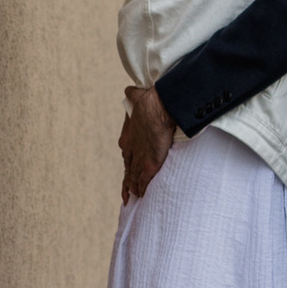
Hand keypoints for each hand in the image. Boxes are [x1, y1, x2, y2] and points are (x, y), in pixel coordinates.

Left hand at [119, 85, 174, 202]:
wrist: (160, 107)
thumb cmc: (150, 101)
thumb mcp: (137, 98)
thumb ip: (133, 96)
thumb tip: (130, 90)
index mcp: (127, 138)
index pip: (127, 155)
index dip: (128, 164)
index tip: (128, 171)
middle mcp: (131, 150)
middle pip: (128, 169)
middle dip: (128, 182)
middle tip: (126, 194)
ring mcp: (140, 158)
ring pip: (134, 177)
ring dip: (134, 188)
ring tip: (133, 197)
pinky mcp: (149, 164)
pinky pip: (144, 181)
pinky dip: (142, 188)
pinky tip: (142, 195)